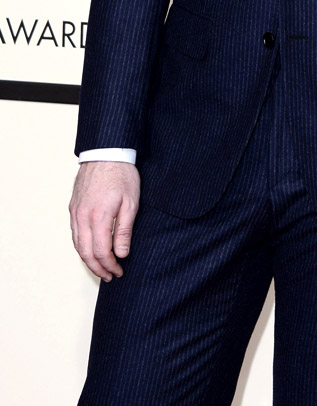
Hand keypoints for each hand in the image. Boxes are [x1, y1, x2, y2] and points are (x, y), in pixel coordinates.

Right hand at [69, 161, 139, 281]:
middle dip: (98, 268)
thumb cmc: (121, 175)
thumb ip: (124, 230)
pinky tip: (90, 250)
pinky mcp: (73, 207)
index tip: (119, 271)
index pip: (101, 252)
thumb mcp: (131, 202)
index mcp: (99, 217)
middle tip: (109, 276)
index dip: (110, 266)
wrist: (106, 152)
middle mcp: (82, 217)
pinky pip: (74, 233)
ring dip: (88, 260)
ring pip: (77, 245)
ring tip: (100, 268)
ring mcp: (75, 212)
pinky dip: (81, 246)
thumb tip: (121, 254)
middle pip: (85, 253)